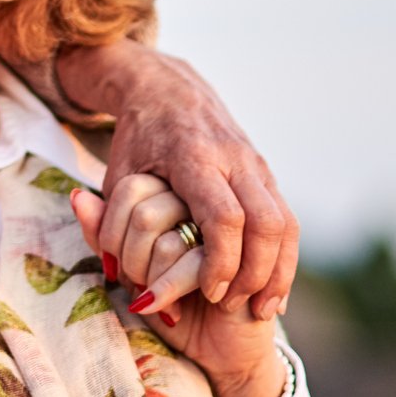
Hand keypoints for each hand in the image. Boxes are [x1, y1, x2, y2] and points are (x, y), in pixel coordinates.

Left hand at [57, 39, 296, 318]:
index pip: (223, 216)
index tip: (210, 291)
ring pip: (284, 222)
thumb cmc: (137, 139)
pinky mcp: (266, 173)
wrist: (168, 89)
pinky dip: (283, 256)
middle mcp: (233, 158)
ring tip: (262, 307)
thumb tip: (108, 274)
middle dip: (256, 271)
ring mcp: (256, 164)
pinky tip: (272, 289)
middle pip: (265, 221)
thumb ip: (109, 223)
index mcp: (194, 157)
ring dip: (277, 269)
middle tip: (236, 304)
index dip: (222, 260)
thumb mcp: (116, 175)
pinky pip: (287, 219)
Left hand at [70, 183, 285, 396]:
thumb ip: (104, 231)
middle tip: (138, 287)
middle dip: (130, 261)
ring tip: (157, 300)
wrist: (225, 347)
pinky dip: (170, 292)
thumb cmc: (175, 300)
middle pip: (144, 213)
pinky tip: (173, 311)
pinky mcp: (246, 254)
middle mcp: (208, 194)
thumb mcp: (130, 263)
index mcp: (179, 184)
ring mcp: (231, 222)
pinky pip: (191, 264)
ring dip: (152, 280)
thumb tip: (78, 197)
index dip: (111, 231)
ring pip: (165, 240)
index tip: (115, 267)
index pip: (130, 186)